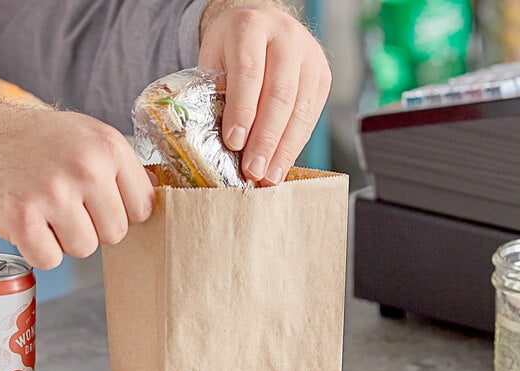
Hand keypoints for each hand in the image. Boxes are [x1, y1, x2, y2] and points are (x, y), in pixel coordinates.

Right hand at [0, 95, 153, 269]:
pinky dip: (38, 249)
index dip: (121, 211)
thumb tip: (155, 203)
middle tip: (66, 204)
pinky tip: (28, 222)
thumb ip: (122, 169)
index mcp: (108, 147)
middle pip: (116, 234)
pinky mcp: (21, 218)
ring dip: (65, 238)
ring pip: (85, 249)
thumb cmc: (38, 143)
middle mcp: (85, 167)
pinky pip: (51, 260)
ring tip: (46, 210)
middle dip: (93, 227)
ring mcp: (52, 193)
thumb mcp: (88, 137)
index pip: (143, 208)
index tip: (100, 202)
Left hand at [199, 2, 330, 185]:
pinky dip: (294, 145)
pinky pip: (310, 118)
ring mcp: (310, 57)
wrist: (261, 25)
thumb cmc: (230, 51)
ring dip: (283, 149)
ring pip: (299, 109)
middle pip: (279, 94)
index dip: (242, 110)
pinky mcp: (323, 77)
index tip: (233, 143)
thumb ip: (215, 94)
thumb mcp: (214, 60)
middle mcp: (286, 37)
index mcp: (250, 26)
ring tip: (269, 177)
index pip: (249, 72)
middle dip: (265, 139)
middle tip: (252, 170)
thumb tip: (217, 148)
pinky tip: (281, 165)